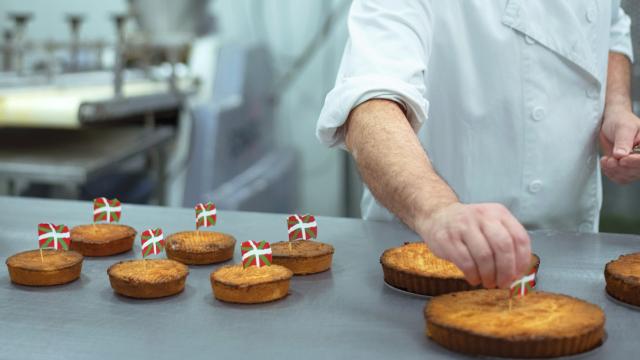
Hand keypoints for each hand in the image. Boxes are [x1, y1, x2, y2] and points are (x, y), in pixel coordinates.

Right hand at [415, 203, 530, 288]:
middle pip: (503, 247)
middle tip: (503, 283)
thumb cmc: (469, 227)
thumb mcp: (490, 225)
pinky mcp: (448, 239)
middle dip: (506, 271)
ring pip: (484, 256)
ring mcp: (463, 226)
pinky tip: (474, 278)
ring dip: (489, 275)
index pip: (519, 238)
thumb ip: (506, 244)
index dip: (522, 261)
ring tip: (488, 282)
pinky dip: (473, 275)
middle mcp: (482, 216)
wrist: (437, 216)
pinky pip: (466, 262)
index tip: (517, 275)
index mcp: (498, 213)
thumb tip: (516, 274)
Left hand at [600, 109, 639, 183]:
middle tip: (611, 160)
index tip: (623, 159)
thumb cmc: (620, 120)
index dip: (635, 162)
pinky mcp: (626, 168)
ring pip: (629, 176)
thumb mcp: (623, 127)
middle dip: (622, 167)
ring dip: (615, 171)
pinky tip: (606, 165)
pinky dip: (612, 174)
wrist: (611, 123)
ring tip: (606, 161)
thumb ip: (623, 141)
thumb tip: (621, 154)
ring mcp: (636, 163)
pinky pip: (621, 178)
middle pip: (638, 170)